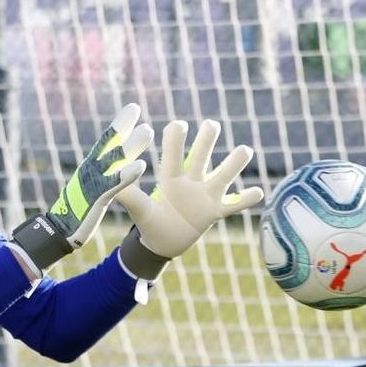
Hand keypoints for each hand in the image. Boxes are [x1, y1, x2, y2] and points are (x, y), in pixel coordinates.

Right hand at [12, 103, 151, 269]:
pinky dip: (127, 174)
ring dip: (131, 146)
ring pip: (114, 161)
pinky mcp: (97, 198)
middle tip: (134, 107)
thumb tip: (109, 166)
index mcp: (90, 169)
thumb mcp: (90, 190)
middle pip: (108, 145)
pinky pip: (114, 185)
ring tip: (148, 130)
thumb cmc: (76, 213)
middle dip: (121, 126)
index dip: (119, 126)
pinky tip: (141, 165)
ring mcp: (93, 183)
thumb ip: (101, 177)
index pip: (106, 143)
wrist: (58, 232)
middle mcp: (90, 171)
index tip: (132, 109)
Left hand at [116, 118, 263, 278]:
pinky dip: (246, 200)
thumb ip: (128, 196)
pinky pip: (234, 205)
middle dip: (206, 142)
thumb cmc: (150, 221)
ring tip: (244, 150)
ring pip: (223, 176)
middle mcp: (191, 183)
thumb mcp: (139, 209)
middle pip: (201, 158)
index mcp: (171, 179)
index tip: (178, 124)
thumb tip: (106, 182)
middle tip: (211, 124)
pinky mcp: (215, 213)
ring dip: (234, 164)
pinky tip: (259, 192)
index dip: (176, 142)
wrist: (163, 242)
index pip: (174, 157)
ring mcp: (206, 197)